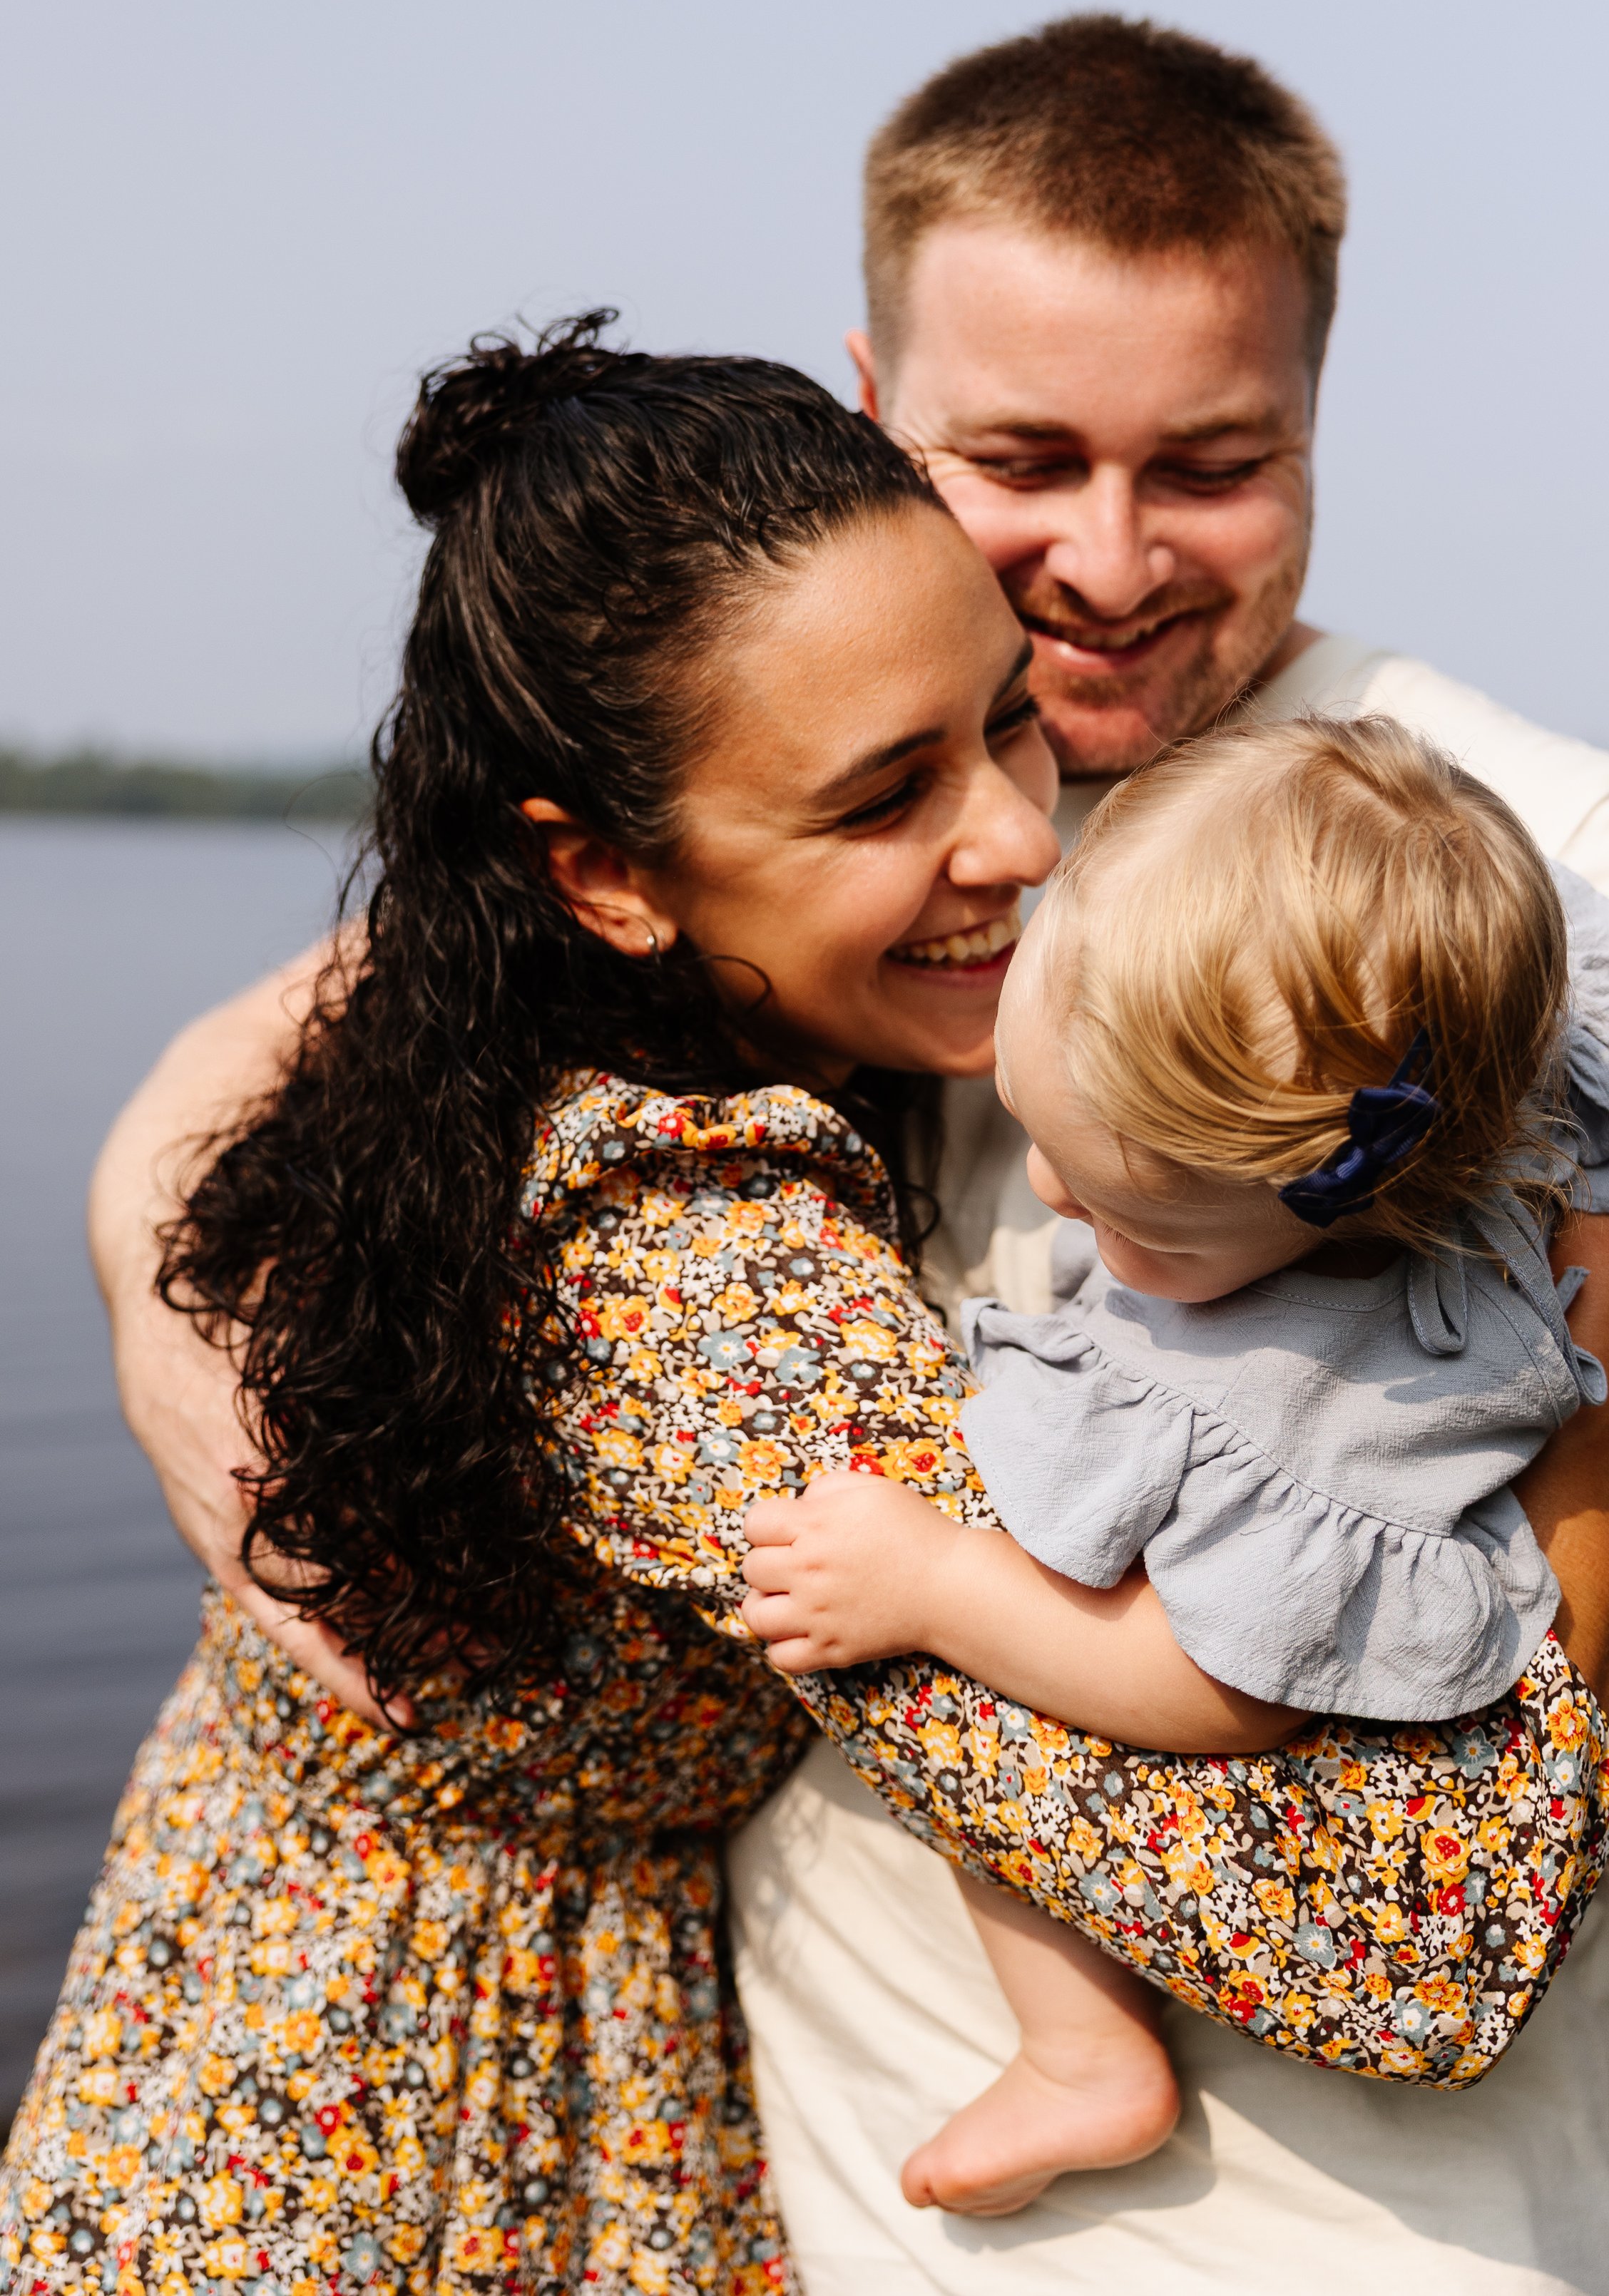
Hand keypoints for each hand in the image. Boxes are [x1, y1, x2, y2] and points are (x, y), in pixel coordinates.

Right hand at [89, 939, 409, 1734]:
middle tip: (387, 1677)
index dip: (237, 1455)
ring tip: (396, 1702)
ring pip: (223, 1536)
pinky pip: (251, 1540)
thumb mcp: (285, 1023)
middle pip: (202, 1486)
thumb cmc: (260, 1070)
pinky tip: (380, 1679)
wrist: (196, 1133)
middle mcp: (155, 1343)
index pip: (186, 1376)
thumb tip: (402, 955)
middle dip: (287, 1587)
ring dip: (305, 1625)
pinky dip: (311, 1612)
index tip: (293, 1525)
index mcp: (156, 1247)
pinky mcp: (218, 1444)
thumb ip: (332, 1005)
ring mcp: (180, 1406)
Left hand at [739, 1469, 960, 1671]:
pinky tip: (800, 1630)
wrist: (951, 1585)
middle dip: (769, 1561)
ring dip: (766, 1604)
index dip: (768, 1525)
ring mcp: (818, 1615)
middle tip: (796, 1563)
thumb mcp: (871, 1488)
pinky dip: (783, 1646)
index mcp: (815, 1526)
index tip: (788, 1531)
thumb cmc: (914, 1531)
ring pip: (756, 1616)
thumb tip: (799, 1506)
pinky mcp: (833, 1649)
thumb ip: (825, 1488)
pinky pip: (781, 1657)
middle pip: (752, 1568)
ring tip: (787, 1599)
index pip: (755, 1524)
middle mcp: (809, 1571)